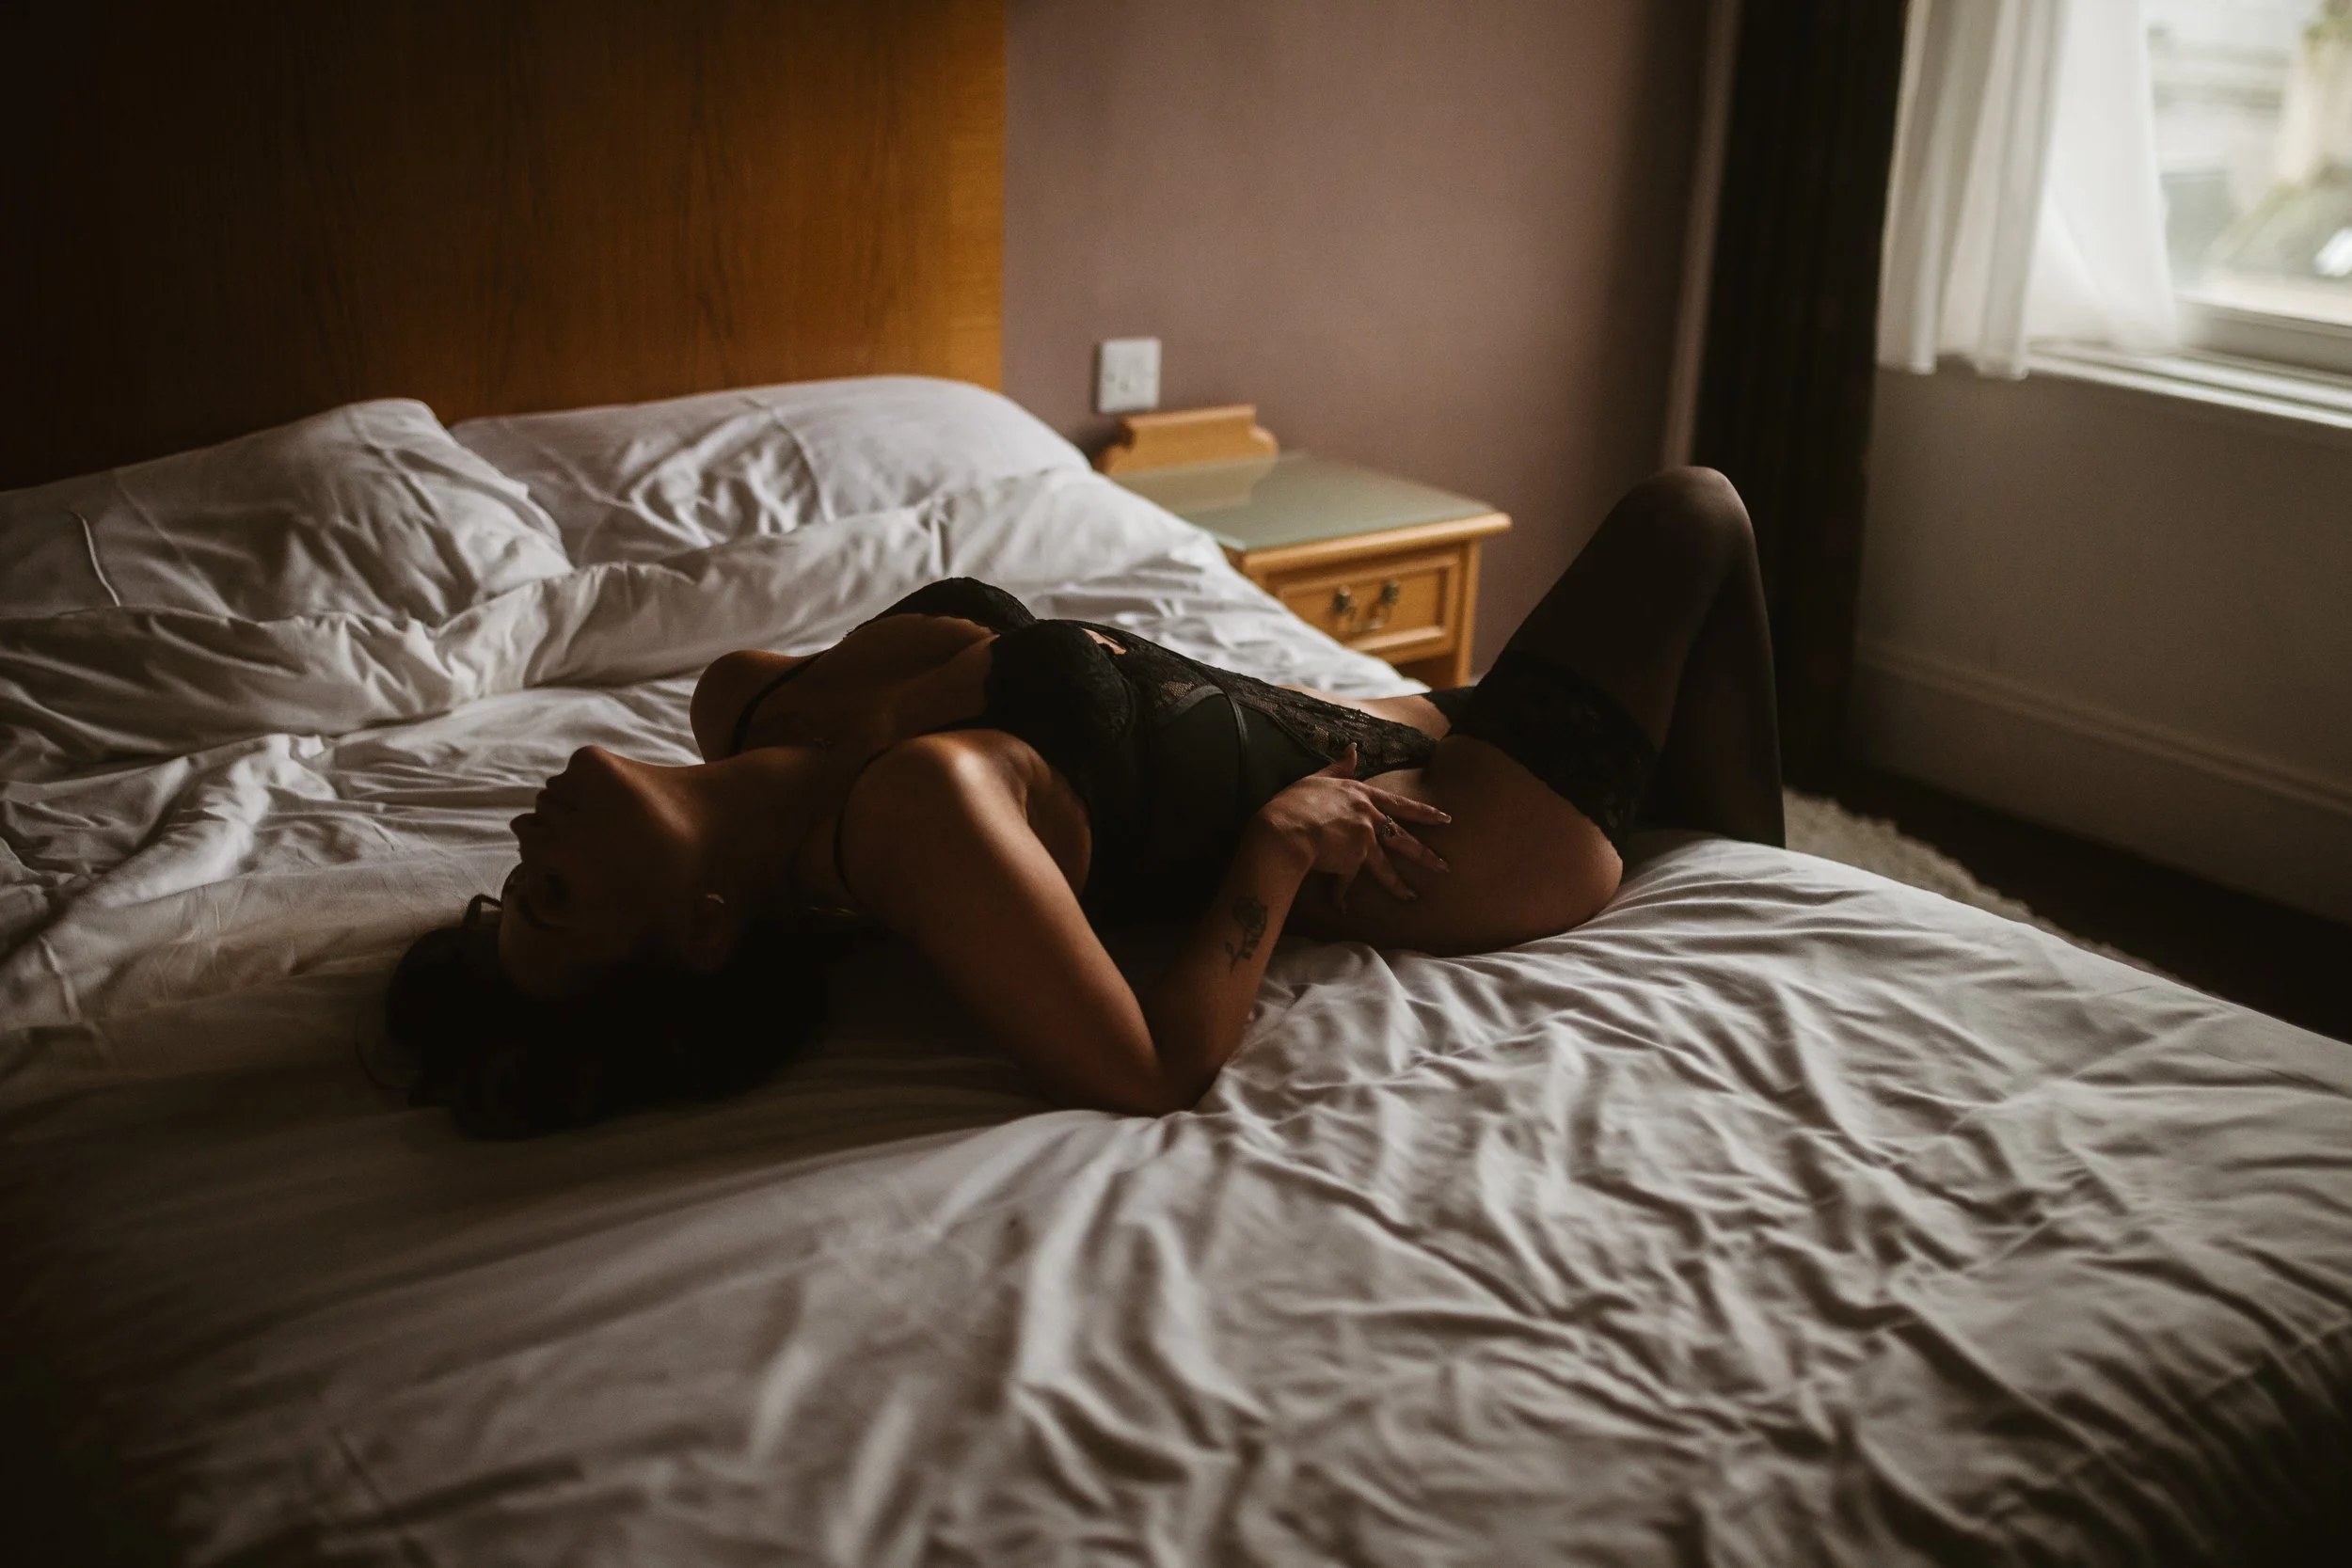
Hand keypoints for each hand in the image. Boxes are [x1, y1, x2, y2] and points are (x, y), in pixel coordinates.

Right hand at [1254, 744, 1451, 910]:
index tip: (1444, 819)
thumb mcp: (1316, 779)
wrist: (1285, 829)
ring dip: (1399, 886)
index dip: (1423, 812)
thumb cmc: (1294, 802)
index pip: (1400, 804)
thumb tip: (1353, 749)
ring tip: (1413, 897)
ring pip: (1386, 867)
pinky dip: (1340, 897)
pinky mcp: (1352, 862)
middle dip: (1425, 854)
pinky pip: (1345, 884)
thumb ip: (1338, 767)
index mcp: (1361, 795)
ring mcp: (1363, 841)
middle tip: (1444, 866)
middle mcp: (1368, 818)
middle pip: (1403, 839)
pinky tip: (1342, 909)